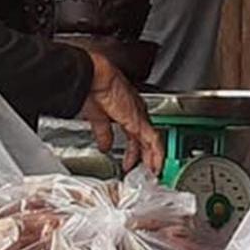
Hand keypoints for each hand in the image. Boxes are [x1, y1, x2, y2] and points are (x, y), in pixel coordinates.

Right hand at [81, 51, 166, 175]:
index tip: (131, 162)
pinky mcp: (140, 120)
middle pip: (145, 139)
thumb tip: (105, 147)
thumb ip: (103, 133)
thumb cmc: (92, 87)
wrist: (93, 77)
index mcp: (125, 110)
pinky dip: (156, 155)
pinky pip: (153, 140)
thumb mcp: (96, 117)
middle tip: (144, 171)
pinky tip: (156, 166)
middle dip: (144, 157)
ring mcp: (139, 116)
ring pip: (152, 141)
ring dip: (152, 158)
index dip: (135, 150)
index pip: (135, 134)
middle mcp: (136, 113)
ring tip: (152, 172)